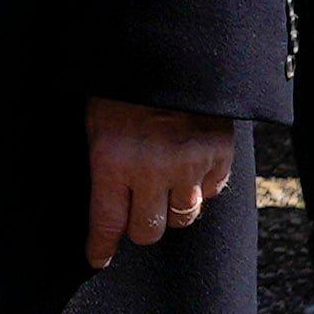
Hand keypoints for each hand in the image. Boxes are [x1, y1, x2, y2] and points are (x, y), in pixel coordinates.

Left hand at [84, 100, 238, 269]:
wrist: (169, 54)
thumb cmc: (120, 87)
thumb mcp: (95, 122)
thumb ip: (103, 164)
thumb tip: (106, 207)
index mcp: (111, 160)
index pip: (106, 222)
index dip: (100, 246)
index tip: (97, 259)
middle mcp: (151, 169)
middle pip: (148, 230)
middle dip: (139, 229)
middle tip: (135, 216)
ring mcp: (189, 164)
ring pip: (183, 217)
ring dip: (171, 211)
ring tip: (162, 193)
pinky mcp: (218, 156)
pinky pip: (211, 192)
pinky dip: (200, 188)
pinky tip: (189, 172)